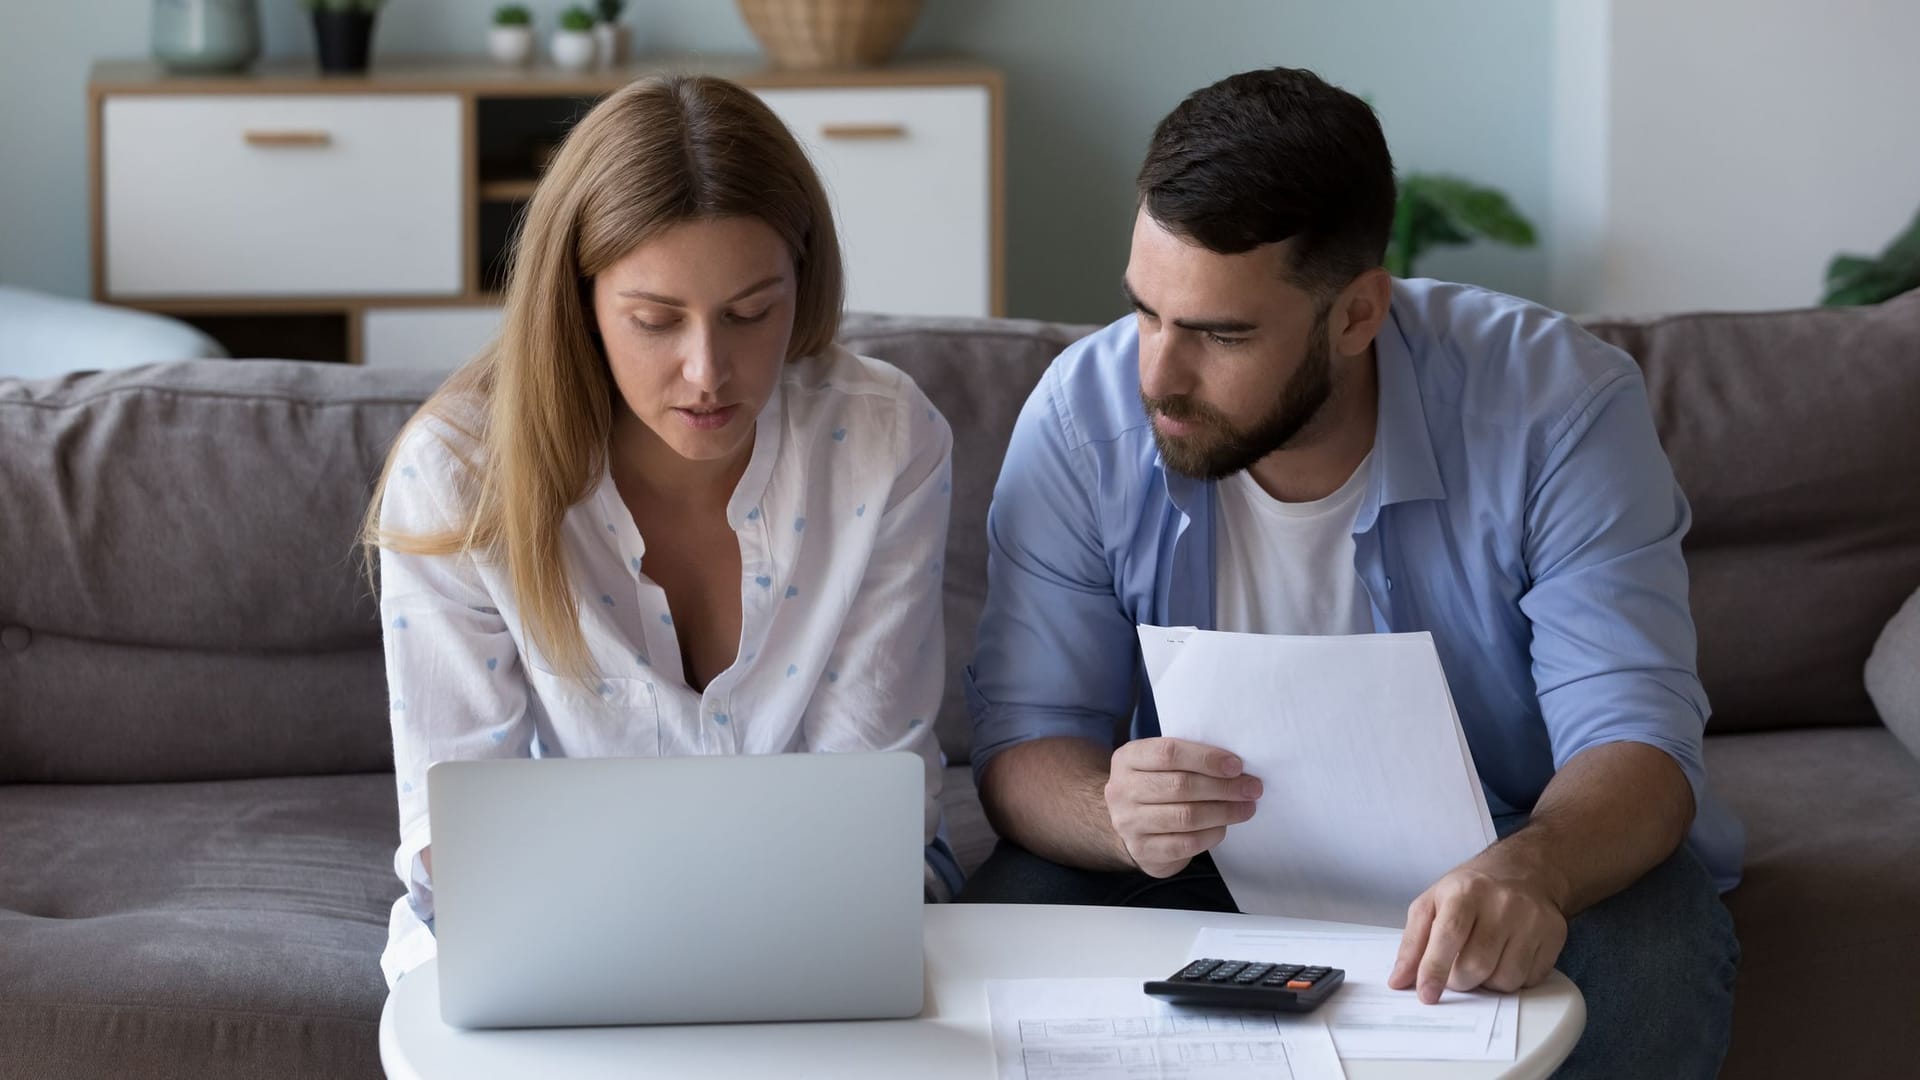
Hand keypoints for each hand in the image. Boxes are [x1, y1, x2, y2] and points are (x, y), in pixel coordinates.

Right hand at [1104, 737, 1261, 877]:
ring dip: (1224, 811)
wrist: (1129, 823)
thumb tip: (1235, 766)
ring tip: (1246, 807)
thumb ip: (1187, 759)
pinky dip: (1212, 834)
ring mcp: (1129, 823)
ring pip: (1186, 816)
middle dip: (1223, 787)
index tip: (1236, 765)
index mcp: (1127, 759)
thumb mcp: (1159, 764)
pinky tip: (1224, 826)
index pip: (1168, 753)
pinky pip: (1186, 843)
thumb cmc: (1155, 786)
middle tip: (1251, 788)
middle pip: (1180, 786)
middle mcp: (1122, 790)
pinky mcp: (1143, 850)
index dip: (1206, 758)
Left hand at [1388, 849, 1568, 1002]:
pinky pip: (1529, 980)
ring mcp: (1532, 919)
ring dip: (1487, 982)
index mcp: (1465, 891)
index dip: (1434, 970)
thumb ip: (1413, 943)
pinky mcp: (1554, 934)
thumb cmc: (1469, 891)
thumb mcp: (1432, 904)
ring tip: (1482, 959)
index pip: (1448, 936)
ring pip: (1504, 979)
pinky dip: (1512, 979)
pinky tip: (1506, 957)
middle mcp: (1502, 903)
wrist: (1521, 872)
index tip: (1426, 994)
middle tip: (1455, 971)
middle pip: (1476, 965)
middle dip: (1459, 980)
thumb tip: (1398, 980)